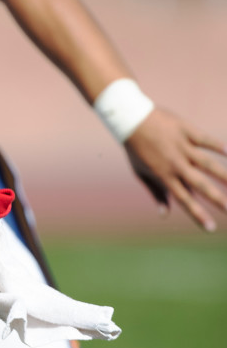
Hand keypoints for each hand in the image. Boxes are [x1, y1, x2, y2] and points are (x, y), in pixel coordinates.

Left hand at [124, 107, 226, 231]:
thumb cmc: (136, 149)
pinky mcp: (185, 130)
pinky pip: (205, 139)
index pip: (184, 200)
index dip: (198, 215)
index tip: (210, 229)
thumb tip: (164, 214)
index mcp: (164, 175)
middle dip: (217, 199)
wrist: (130, 119)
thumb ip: (156, 193)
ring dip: (224, 175)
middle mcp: (174, 163)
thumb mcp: (141, 173)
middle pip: (200, 184)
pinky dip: (217, 145)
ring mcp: (181, 146)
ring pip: (208, 163)